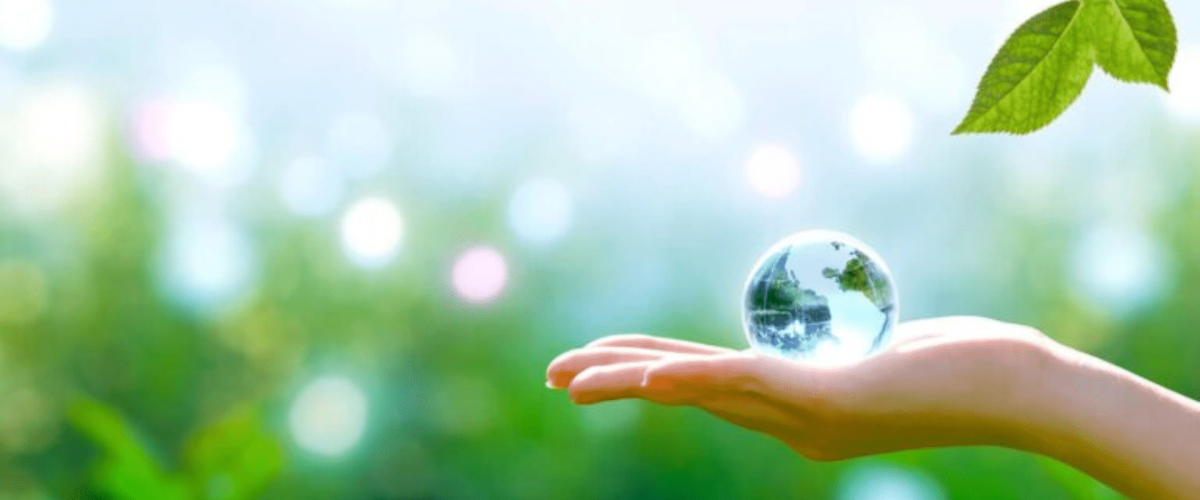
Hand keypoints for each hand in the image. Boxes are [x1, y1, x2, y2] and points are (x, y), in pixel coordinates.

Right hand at [545, 316, 1055, 460]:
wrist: (1025, 391)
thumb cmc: (971, 363)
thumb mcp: (889, 348)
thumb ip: (846, 344)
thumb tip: (827, 332)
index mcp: (797, 409)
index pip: (705, 383)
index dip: (644, 372)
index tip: (601, 362)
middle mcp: (792, 422)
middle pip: (686, 392)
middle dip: (615, 382)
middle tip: (555, 377)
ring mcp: (808, 415)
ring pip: (700, 392)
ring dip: (630, 383)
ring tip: (572, 378)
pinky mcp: (829, 400)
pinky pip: (745, 385)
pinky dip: (689, 382)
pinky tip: (649, 379)